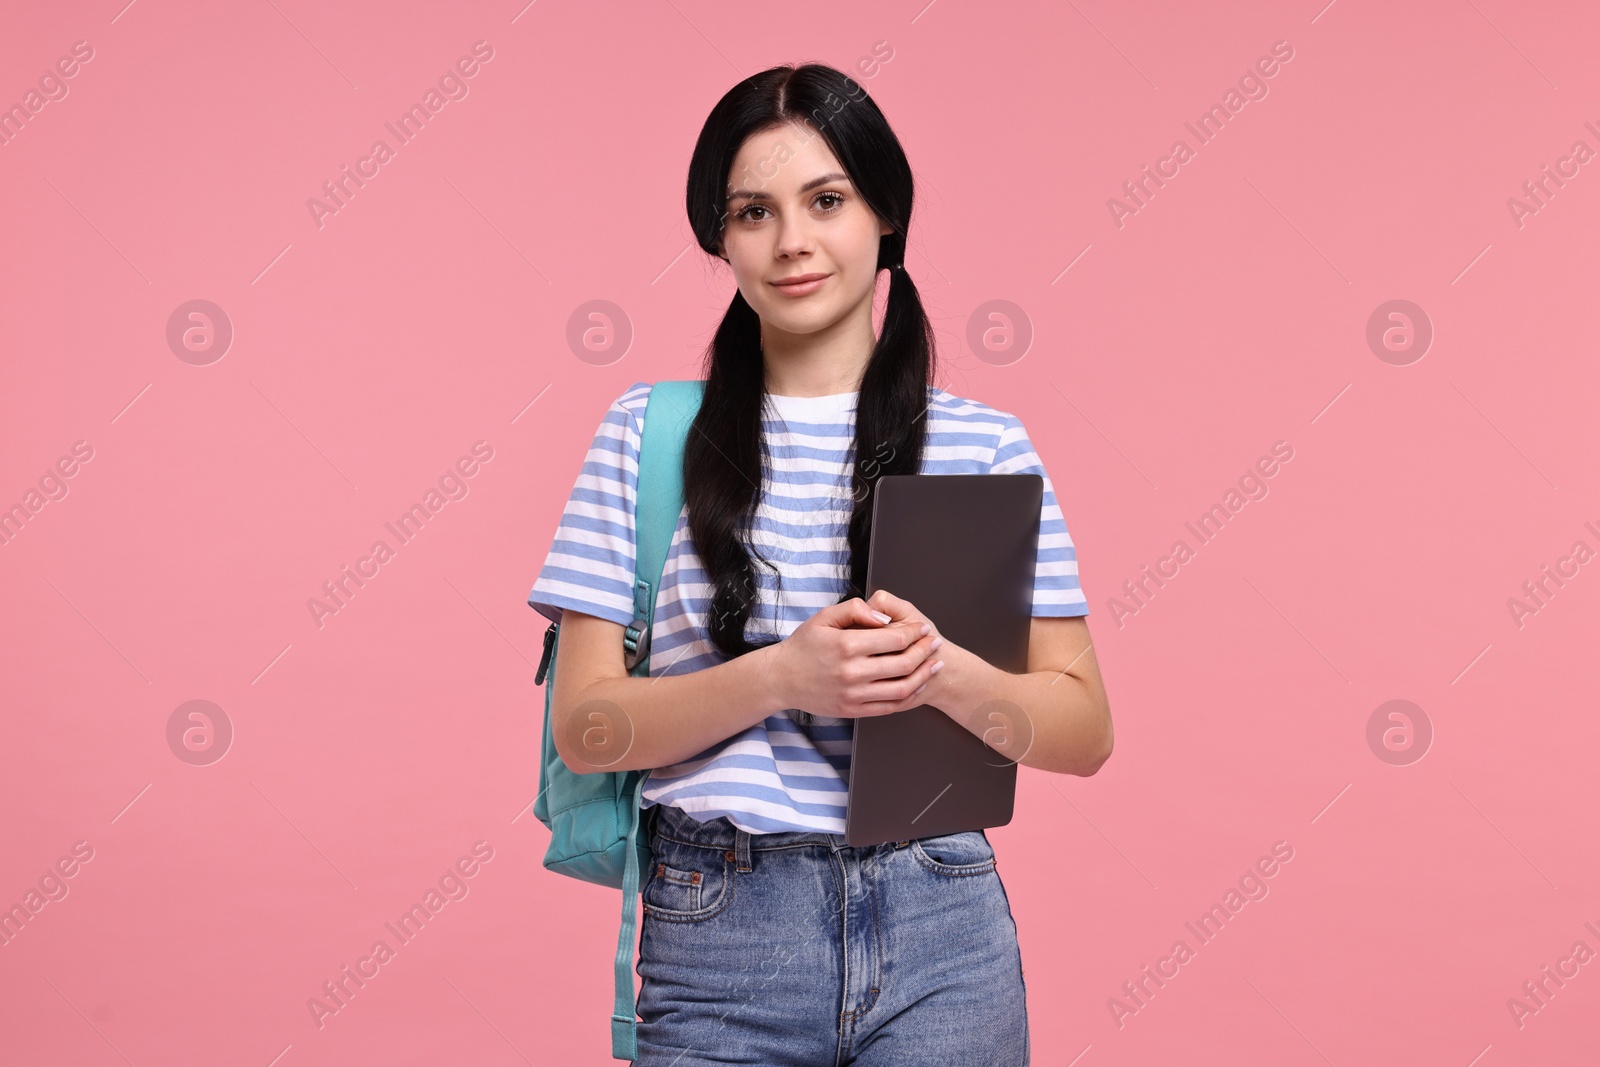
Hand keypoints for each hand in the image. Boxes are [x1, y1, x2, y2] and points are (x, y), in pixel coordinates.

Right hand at [768, 595, 944, 719]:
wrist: (782, 679)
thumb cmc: (803, 646)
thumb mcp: (824, 617)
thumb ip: (856, 610)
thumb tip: (884, 618)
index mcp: (847, 645)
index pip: (894, 638)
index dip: (915, 632)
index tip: (924, 627)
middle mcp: (852, 672)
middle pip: (904, 663)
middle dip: (925, 651)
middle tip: (934, 643)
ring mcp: (853, 694)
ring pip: (902, 688)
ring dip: (924, 675)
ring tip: (934, 665)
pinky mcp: (853, 710)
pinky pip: (889, 706)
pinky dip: (909, 696)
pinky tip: (917, 684)